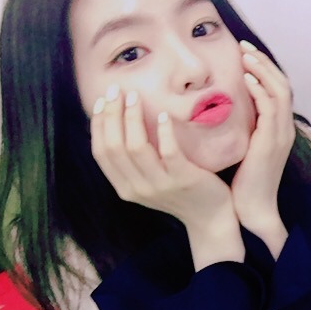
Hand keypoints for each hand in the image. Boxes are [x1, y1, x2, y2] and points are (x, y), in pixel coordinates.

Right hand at [90, 85, 241, 267]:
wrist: (211, 219)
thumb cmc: (181, 194)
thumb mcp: (150, 182)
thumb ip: (135, 163)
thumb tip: (120, 124)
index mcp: (125, 188)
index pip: (101, 152)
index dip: (98, 124)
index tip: (103, 100)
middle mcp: (137, 188)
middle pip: (114, 146)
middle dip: (112, 114)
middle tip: (117, 90)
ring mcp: (160, 185)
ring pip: (136, 147)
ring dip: (133, 118)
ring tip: (136, 97)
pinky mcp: (183, 180)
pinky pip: (168, 152)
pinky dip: (164, 131)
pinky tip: (164, 115)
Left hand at [230, 41, 295, 254]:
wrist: (253, 209)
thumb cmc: (243, 184)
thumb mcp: (241, 150)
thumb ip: (237, 130)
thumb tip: (215, 110)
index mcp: (278, 130)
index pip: (277, 91)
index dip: (264, 70)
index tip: (244, 55)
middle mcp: (284, 129)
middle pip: (283, 84)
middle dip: (264, 62)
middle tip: (244, 46)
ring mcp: (280, 135)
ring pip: (280, 91)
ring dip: (263, 70)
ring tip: (245, 55)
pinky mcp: (271, 142)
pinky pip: (270, 108)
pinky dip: (260, 90)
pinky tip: (246, 79)